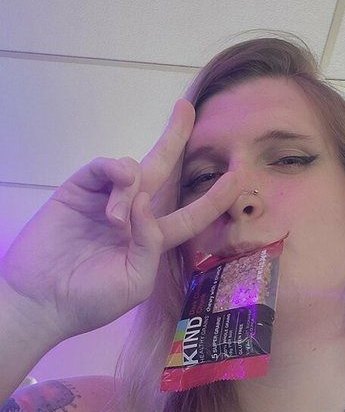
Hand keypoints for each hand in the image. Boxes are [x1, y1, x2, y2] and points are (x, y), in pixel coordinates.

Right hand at [0, 100, 239, 341]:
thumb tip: (145, 202)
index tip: (236, 177)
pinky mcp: (79, 191)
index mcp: (151, 241)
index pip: (190, 215)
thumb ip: (151, 244)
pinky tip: (116, 187)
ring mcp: (105, 200)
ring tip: (113, 221)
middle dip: (175, 140)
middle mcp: (132, 216)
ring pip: (134, 171)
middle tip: (188, 110)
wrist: (41, 300)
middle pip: (161, 171)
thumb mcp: (136, 282)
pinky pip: (103, 168)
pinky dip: (114, 170)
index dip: (213, 198)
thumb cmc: (92, 301)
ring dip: (131, 189)